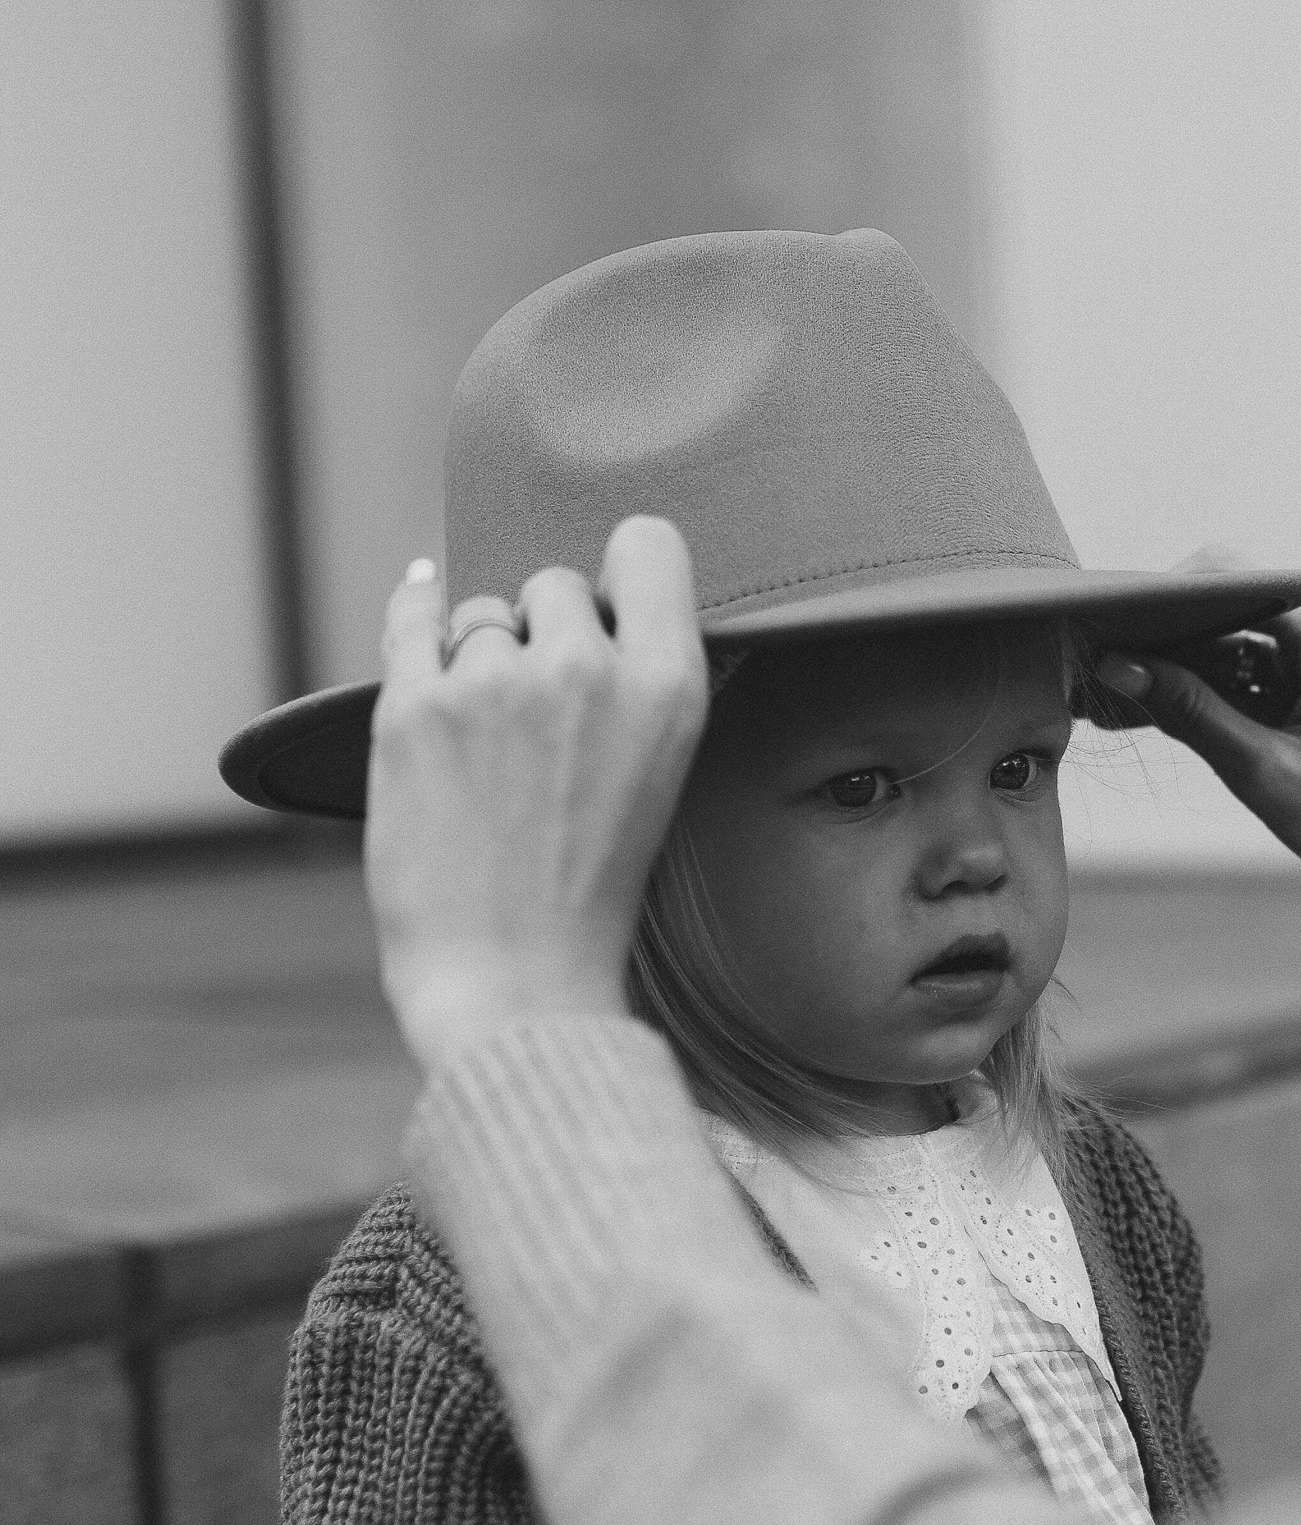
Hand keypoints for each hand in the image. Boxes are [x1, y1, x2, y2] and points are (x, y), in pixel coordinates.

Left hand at [366, 518, 708, 1078]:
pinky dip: (414, 615)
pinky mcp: (414, 708)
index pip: (649, 545)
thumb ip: (641, 681)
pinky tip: (420, 606)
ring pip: (478, 616)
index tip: (604, 608)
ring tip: (485, 745)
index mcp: (667, 686)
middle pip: (553, 583)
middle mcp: (584, 669)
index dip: (621, 572)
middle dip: (540, 633)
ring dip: (477, 659)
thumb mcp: (659, 774)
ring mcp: (493, 685)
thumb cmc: (585, 890)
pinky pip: (410, 621)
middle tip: (534, 716)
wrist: (514, 978)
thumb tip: (603, 599)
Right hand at [1098, 596, 1300, 976]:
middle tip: (1109, 680)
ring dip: (1191, 671)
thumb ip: (1189, 711)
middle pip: (1233, 603)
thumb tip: (1119, 667)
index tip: (1115, 636)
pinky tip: (1175, 720)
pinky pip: (1267, 667)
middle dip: (1170, 641)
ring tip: (1128, 707)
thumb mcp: (1264, 770)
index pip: (1228, 575)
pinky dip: (1225, 690)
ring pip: (1244, 639)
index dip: (1164, 601)